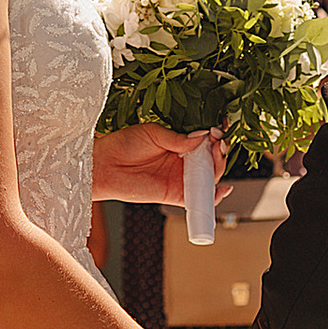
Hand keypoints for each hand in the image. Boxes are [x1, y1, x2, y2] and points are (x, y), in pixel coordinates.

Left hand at [91, 123, 226, 206]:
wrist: (104, 165)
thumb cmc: (124, 144)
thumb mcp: (153, 134)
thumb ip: (178, 138)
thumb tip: (202, 137)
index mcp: (180, 144)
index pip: (205, 141)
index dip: (215, 136)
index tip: (219, 129)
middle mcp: (183, 162)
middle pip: (211, 160)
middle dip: (219, 152)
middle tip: (218, 143)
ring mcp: (180, 179)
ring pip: (208, 178)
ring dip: (218, 168)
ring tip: (217, 156)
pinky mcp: (175, 195)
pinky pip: (198, 199)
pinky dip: (213, 197)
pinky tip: (223, 189)